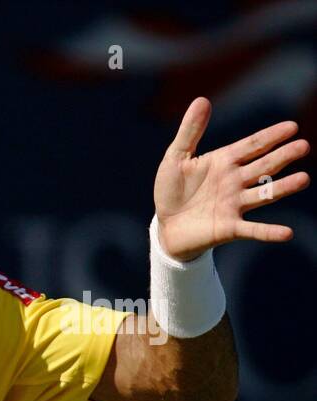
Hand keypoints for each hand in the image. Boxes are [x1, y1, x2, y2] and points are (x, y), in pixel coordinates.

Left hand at [154, 97, 308, 261]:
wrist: (165, 226)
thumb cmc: (172, 190)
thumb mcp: (176, 158)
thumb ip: (190, 132)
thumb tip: (202, 100)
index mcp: (225, 162)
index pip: (253, 145)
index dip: (271, 136)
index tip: (291, 127)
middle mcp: (235, 182)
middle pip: (264, 166)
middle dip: (283, 156)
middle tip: (303, 146)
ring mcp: (235, 205)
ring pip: (264, 195)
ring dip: (283, 188)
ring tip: (303, 179)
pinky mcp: (229, 228)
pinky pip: (253, 230)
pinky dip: (269, 232)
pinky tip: (286, 233)